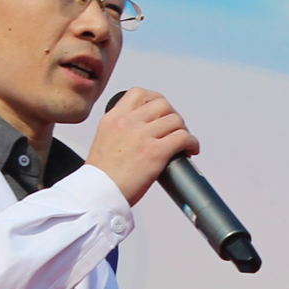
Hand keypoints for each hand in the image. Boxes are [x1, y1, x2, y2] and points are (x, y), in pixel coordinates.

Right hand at [91, 90, 198, 206]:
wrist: (97, 195)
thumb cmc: (101, 177)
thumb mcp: (103, 141)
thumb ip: (120, 130)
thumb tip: (142, 131)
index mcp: (113, 118)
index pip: (138, 94)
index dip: (155, 100)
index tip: (161, 111)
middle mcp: (127, 122)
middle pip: (162, 104)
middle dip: (172, 115)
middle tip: (174, 129)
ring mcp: (141, 136)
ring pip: (175, 120)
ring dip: (183, 130)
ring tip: (183, 142)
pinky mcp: (154, 152)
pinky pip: (182, 137)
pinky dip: (191, 142)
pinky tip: (189, 150)